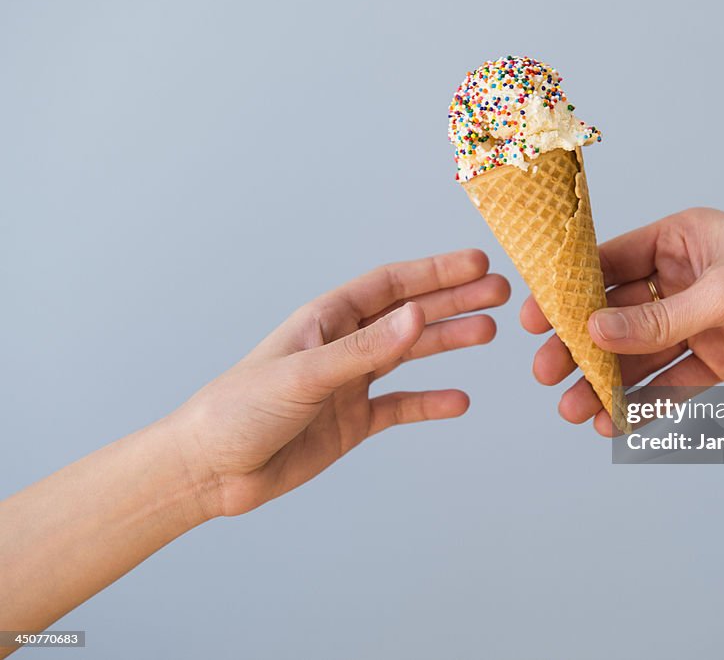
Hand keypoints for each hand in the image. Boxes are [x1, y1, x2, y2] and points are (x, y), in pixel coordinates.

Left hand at [173, 249, 509, 515]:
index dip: (435, 271)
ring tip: (489, 332)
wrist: (210, 471)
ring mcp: (349, 384)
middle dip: (454, 300)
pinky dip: (430, 403)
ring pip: (409, 355)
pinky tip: (459, 401)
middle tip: (501, 294)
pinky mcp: (351, 422)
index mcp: (326, 320)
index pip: (391, 285)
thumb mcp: (305, 375)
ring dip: (448, 341)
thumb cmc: (239, 410)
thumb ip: (365, 350)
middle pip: (409, 314)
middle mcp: (343, 346)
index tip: (478, 264)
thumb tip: (418, 316)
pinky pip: (400, 407)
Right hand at [522, 208, 723, 436]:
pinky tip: (622, 421)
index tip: (536, 318)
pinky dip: (649, 401)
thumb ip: (658, 317)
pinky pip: (676, 381)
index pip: (609, 263)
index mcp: (680, 241)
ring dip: (609, 382)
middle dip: (582, 346)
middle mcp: (686, 279)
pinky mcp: (723, 357)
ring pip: (643, 354)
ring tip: (577, 410)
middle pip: (619, 314)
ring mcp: (702, 320)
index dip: (569, 291)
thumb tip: (596, 330)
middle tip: (549, 373)